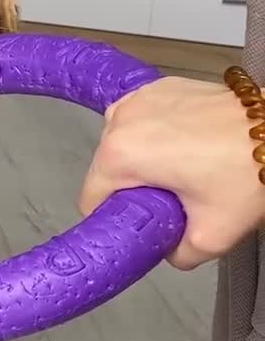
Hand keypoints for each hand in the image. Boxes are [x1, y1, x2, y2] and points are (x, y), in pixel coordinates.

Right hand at [78, 75, 264, 269]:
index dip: (113, 217)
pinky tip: (185, 143)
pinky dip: (155, 132)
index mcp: (120, 155)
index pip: (91, 199)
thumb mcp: (210, 237)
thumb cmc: (249, 170)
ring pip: (121, 142)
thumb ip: (175, 253)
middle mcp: (120, 120)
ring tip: (182, 167)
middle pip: (105, 169)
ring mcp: (139, 98)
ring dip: (140, 157)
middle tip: (173, 196)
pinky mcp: (159, 86)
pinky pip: (141, 118)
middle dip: (131, 185)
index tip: (139, 219)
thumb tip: (166, 249)